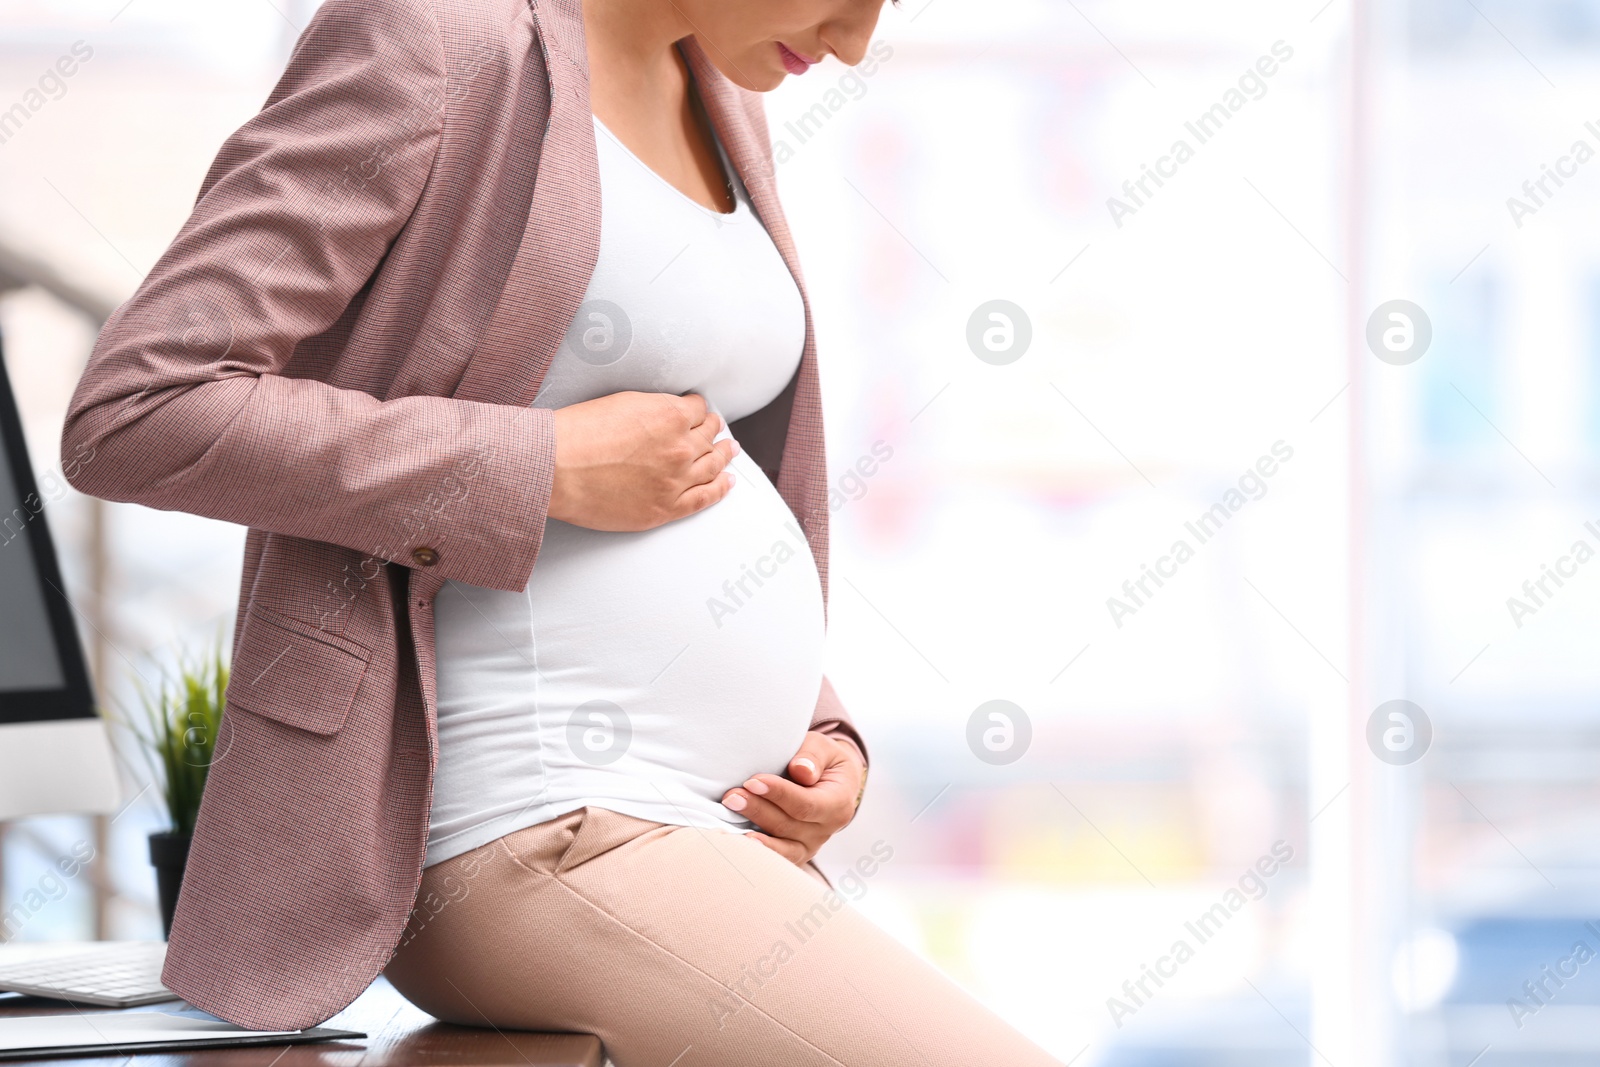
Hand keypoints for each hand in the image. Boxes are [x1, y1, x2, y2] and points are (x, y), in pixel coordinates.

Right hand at [549, 391, 738, 530]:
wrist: (556, 468)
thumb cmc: (578, 434)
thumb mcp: (622, 402)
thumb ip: (653, 408)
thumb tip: (668, 412)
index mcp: (671, 417)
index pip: (698, 409)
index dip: (697, 409)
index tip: (697, 411)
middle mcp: (681, 448)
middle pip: (709, 436)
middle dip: (712, 430)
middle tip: (716, 429)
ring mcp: (676, 481)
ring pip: (712, 466)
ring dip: (723, 456)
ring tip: (729, 451)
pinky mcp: (665, 509)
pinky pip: (704, 498)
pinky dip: (720, 489)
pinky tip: (728, 483)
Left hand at [721, 731, 865, 865]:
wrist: (830, 782)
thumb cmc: (822, 761)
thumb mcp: (823, 748)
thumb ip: (813, 756)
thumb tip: (801, 771)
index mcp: (838, 804)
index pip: (806, 804)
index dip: (779, 794)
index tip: (753, 781)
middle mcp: (827, 829)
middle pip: (789, 824)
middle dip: (758, 809)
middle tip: (732, 796)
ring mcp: (811, 845)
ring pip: (780, 844)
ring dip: (752, 829)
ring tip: (730, 811)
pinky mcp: (796, 852)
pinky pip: (777, 857)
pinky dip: (760, 850)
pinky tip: (740, 841)